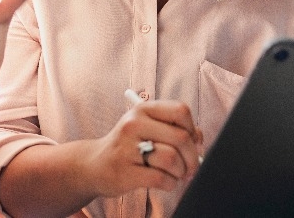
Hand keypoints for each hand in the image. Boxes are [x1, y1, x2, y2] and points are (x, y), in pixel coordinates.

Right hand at [81, 98, 203, 196]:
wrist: (94, 165)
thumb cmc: (128, 146)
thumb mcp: (147, 129)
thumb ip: (173, 128)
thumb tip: (199, 138)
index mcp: (142, 109)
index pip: (181, 111)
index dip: (192, 129)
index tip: (192, 142)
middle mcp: (134, 124)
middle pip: (181, 137)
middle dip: (192, 157)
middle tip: (192, 168)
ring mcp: (127, 148)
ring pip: (172, 159)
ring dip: (180, 172)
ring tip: (175, 174)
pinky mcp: (125, 171)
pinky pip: (161, 178)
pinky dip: (170, 183)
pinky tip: (165, 181)